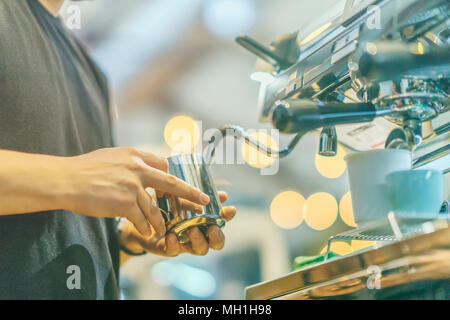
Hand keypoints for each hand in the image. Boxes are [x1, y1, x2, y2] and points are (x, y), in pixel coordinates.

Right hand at [61, 147, 209, 236]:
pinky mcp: (125, 203)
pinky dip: (146, 227)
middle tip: (203, 200)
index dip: (172, 175)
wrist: (66, 180)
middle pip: (171, 182)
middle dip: (190, 193)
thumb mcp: (110, 155)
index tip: (178, 185)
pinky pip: (142, 219)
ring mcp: (133, 186)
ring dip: (161, 221)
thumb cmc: (84, 169)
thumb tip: (140, 165)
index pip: (163, 163)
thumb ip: (129, 161)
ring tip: (164, 230)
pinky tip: (147, 233)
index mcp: (135, 155)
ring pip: (155, 207)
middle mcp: (138, 169)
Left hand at [119, 191, 235, 256]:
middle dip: (217, 236)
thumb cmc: (164, 205)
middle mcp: (197, 233)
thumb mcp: (180, 196)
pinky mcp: (168, 248)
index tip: (230, 209)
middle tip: (213, 227)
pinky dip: (175, 245)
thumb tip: (222, 193)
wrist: (139, 216)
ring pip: (200, 249)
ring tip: (193, 230)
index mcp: (203, 220)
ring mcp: (184, 243)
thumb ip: (197, 195)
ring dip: (199, 241)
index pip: (221, 222)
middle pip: (216, 242)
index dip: (228, 217)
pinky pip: (174, 251)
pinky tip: (172, 236)